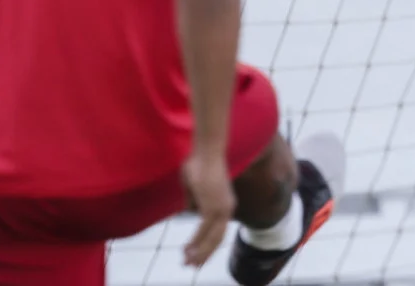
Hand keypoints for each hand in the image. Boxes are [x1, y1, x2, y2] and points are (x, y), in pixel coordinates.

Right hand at [182, 150, 235, 267]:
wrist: (207, 150)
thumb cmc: (199, 162)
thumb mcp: (195, 185)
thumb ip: (194, 199)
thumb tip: (190, 209)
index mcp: (225, 203)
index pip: (218, 230)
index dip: (207, 244)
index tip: (196, 254)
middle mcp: (227, 209)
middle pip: (217, 239)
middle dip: (204, 254)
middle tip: (192, 266)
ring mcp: (222, 209)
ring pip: (212, 239)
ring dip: (199, 253)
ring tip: (187, 263)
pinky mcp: (213, 208)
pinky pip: (204, 231)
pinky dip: (196, 243)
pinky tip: (187, 251)